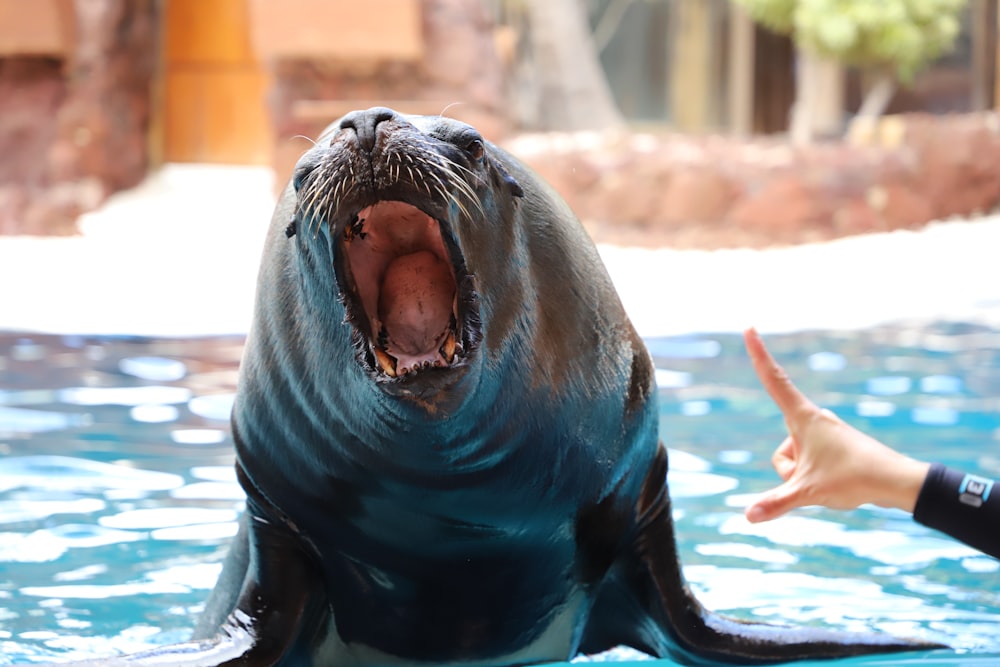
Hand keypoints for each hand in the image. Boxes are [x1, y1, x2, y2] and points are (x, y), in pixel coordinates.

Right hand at [742, 328, 929, 522]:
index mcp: (804, 419)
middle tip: (820, 481)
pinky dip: (817, 478)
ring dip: (805, 478)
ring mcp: (824, 433)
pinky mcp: (834, 446)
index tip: (749, 328)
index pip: (774, 380)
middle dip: (790, 474)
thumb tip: (747, 515)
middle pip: (781, 453)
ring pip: (795, 462)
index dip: (758, 354)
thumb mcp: (809, 492)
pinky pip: (809, 465)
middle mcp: (813, 421)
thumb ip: (775, 502)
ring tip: (834, 482)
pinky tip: (840, 483)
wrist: (898, 482)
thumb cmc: (854, 479)